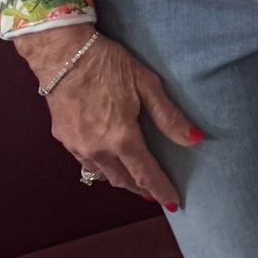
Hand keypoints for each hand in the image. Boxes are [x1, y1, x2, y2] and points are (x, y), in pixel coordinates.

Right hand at [20, 30, 200, 209]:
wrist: (63, 53)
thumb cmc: (108, 64)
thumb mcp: (146, 85)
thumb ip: (169, 117)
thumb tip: (194, 139)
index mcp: (121, 137)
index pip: (145, 174)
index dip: (161, 190)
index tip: (173, 203)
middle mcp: (97, 148)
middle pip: (123, 180)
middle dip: (141, 189)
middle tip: (155, 192)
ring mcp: (76, 145)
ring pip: (102, 174)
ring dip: (120, 179)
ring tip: (134, 180)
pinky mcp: (63, 138)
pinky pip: (85, 161)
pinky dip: (101, 166)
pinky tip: (108, 160)